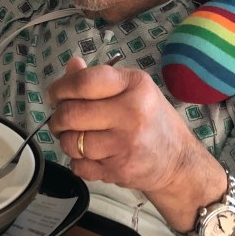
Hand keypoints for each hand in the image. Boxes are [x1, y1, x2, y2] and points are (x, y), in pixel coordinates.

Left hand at [46, 56, 204, 196]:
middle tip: (61, 120)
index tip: (54, 95)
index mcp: (135, 86)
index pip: (84, 82)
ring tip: (79, 138)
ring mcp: (125, 144)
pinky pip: (79, 165)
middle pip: (71, 113)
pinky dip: (78, 162)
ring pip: (71, 142)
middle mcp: (131, 113)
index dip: (60, 88)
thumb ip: (99, 78)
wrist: (179, 161)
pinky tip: (93, 155)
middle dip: (58, 118)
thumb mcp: (133, 90)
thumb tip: (72, 65)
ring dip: (67, 141)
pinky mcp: (119, 170)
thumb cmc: (152, 120)